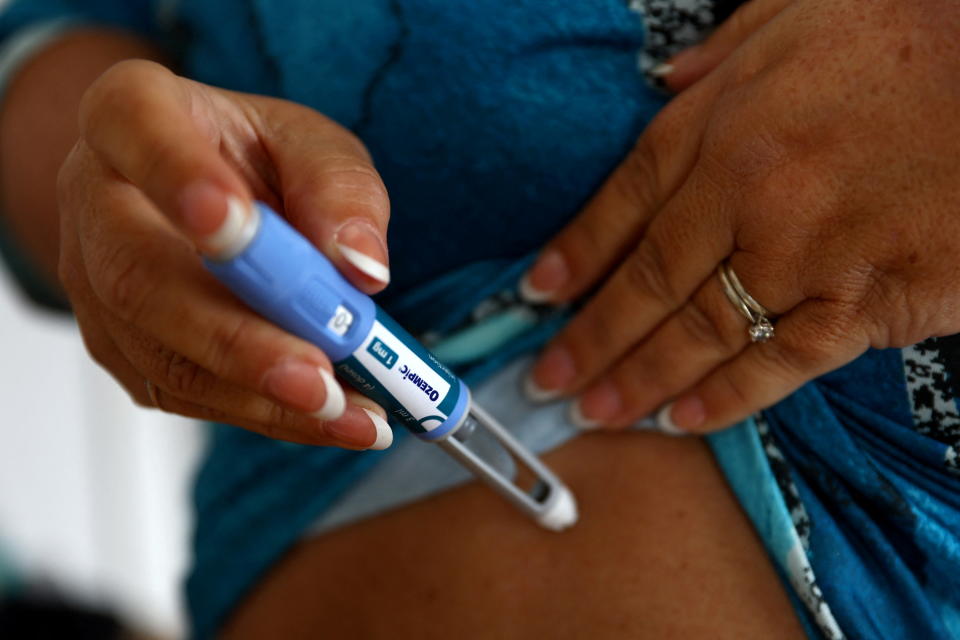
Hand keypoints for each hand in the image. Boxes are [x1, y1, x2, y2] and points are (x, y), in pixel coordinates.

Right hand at [57, 60, 393, 447]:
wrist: (210, 193)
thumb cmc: (256, 161)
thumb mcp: (313, 146)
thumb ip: (340, 189)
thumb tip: (361, 268)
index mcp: (131, 117)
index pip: (133, 129)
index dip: (178, 178)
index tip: (238, 226)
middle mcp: (97, 206)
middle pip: (139, 277)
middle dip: (237, 337)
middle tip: (317, 374)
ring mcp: (99, 290)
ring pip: (162, 356)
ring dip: (263, 395)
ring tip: (351, 413)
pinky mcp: (127, 352)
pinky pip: (187, 395)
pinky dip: (267, 414)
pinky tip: (333, 418)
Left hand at [521, 0, 959, 433]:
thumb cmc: (917, 29)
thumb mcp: (801, 8)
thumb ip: (724, 56)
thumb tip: (672, 84)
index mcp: (725, 121)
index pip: (625, 200)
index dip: (576, 254)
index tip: (536, 298)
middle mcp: (750, 191)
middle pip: (648, 280)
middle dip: (590, 338)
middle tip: (547, 380)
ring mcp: (806, 250)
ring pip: (700, 331)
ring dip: (639, 379)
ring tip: (596, 415)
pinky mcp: (868, 298)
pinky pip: (782, 361)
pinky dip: (728, 397)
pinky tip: (682, 419)